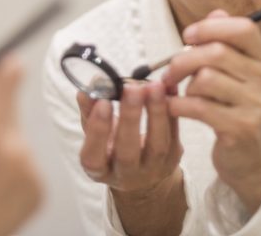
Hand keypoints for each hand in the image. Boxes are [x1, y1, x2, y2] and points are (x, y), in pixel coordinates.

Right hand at [77, 83, 185, 234]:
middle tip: (132, 89)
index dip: (98, 131)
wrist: (143, 174)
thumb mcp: (96, 134)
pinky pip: (174, 133)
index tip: (103, 102)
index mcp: (99, 169)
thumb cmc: (113, 147)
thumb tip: (86, 89)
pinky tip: (170, 87)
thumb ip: (89, 112)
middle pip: (128, 152)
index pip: (94, 156)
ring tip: (154, 85)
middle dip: (130, 118)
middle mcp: (125, 175)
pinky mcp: (173, 158)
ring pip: (157, 144)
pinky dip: (172, 109)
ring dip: (156, 111)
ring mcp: (152, 169)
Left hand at [163, 10, 260, 213]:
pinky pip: (197, 106)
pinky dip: (178, 105)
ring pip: (205, 79)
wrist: (254, 160)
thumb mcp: (240, 75)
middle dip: (183, 59)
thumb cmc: (239, 110)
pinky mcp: (240, 128)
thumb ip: (226, 43)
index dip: (210, 27)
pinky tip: (175, 107)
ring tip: (182, 94)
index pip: (243, 29)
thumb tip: (215, 12)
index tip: (188, 36)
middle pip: (216, 52)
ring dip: (183, 86)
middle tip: (170, 71)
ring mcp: (256, 105)